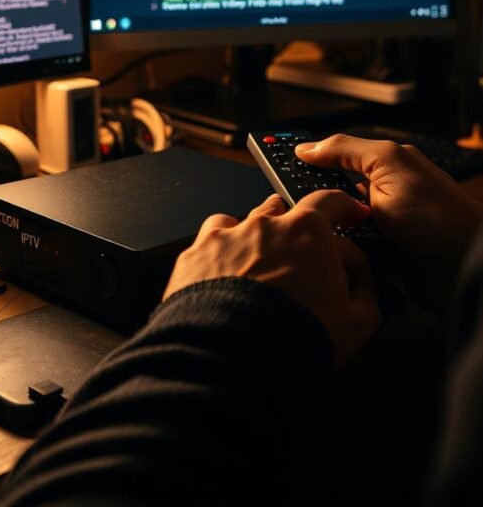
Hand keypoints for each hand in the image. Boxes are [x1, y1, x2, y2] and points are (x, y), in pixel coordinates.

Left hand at [163, 191, 381, 365]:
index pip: (330, 202)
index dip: (344, 208)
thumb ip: (366, 290)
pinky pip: (211, 238)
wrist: (234, 362)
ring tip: (258, 271)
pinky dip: (220, 251)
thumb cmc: (299, 339)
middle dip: (294, 228)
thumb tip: (364, 277)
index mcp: (308, 231)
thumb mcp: (358, 322)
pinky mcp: (196, 254)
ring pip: (245, 222)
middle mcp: (265, 224)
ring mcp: (227, 235)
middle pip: (283, 210)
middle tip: (299, 259)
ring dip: (255, 238)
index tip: (350, 215)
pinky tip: (224, 274)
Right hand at [295, 134, 482, 314]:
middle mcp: (380, 195)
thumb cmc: (437, 215)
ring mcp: (380, 229)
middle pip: (329, 194)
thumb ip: (346, 150)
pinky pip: (346, 254)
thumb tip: (307, 146)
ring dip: (328, 233)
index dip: (306, 159)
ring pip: (334, 227)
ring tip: (319, 236)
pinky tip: (333, 258)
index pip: (334, 156)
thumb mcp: (388, 166)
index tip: (273, 162)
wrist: (465, 271)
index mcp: (383, 166)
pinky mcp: (380, 260)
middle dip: (314, 201)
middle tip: (295, 207)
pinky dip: (340, 256)